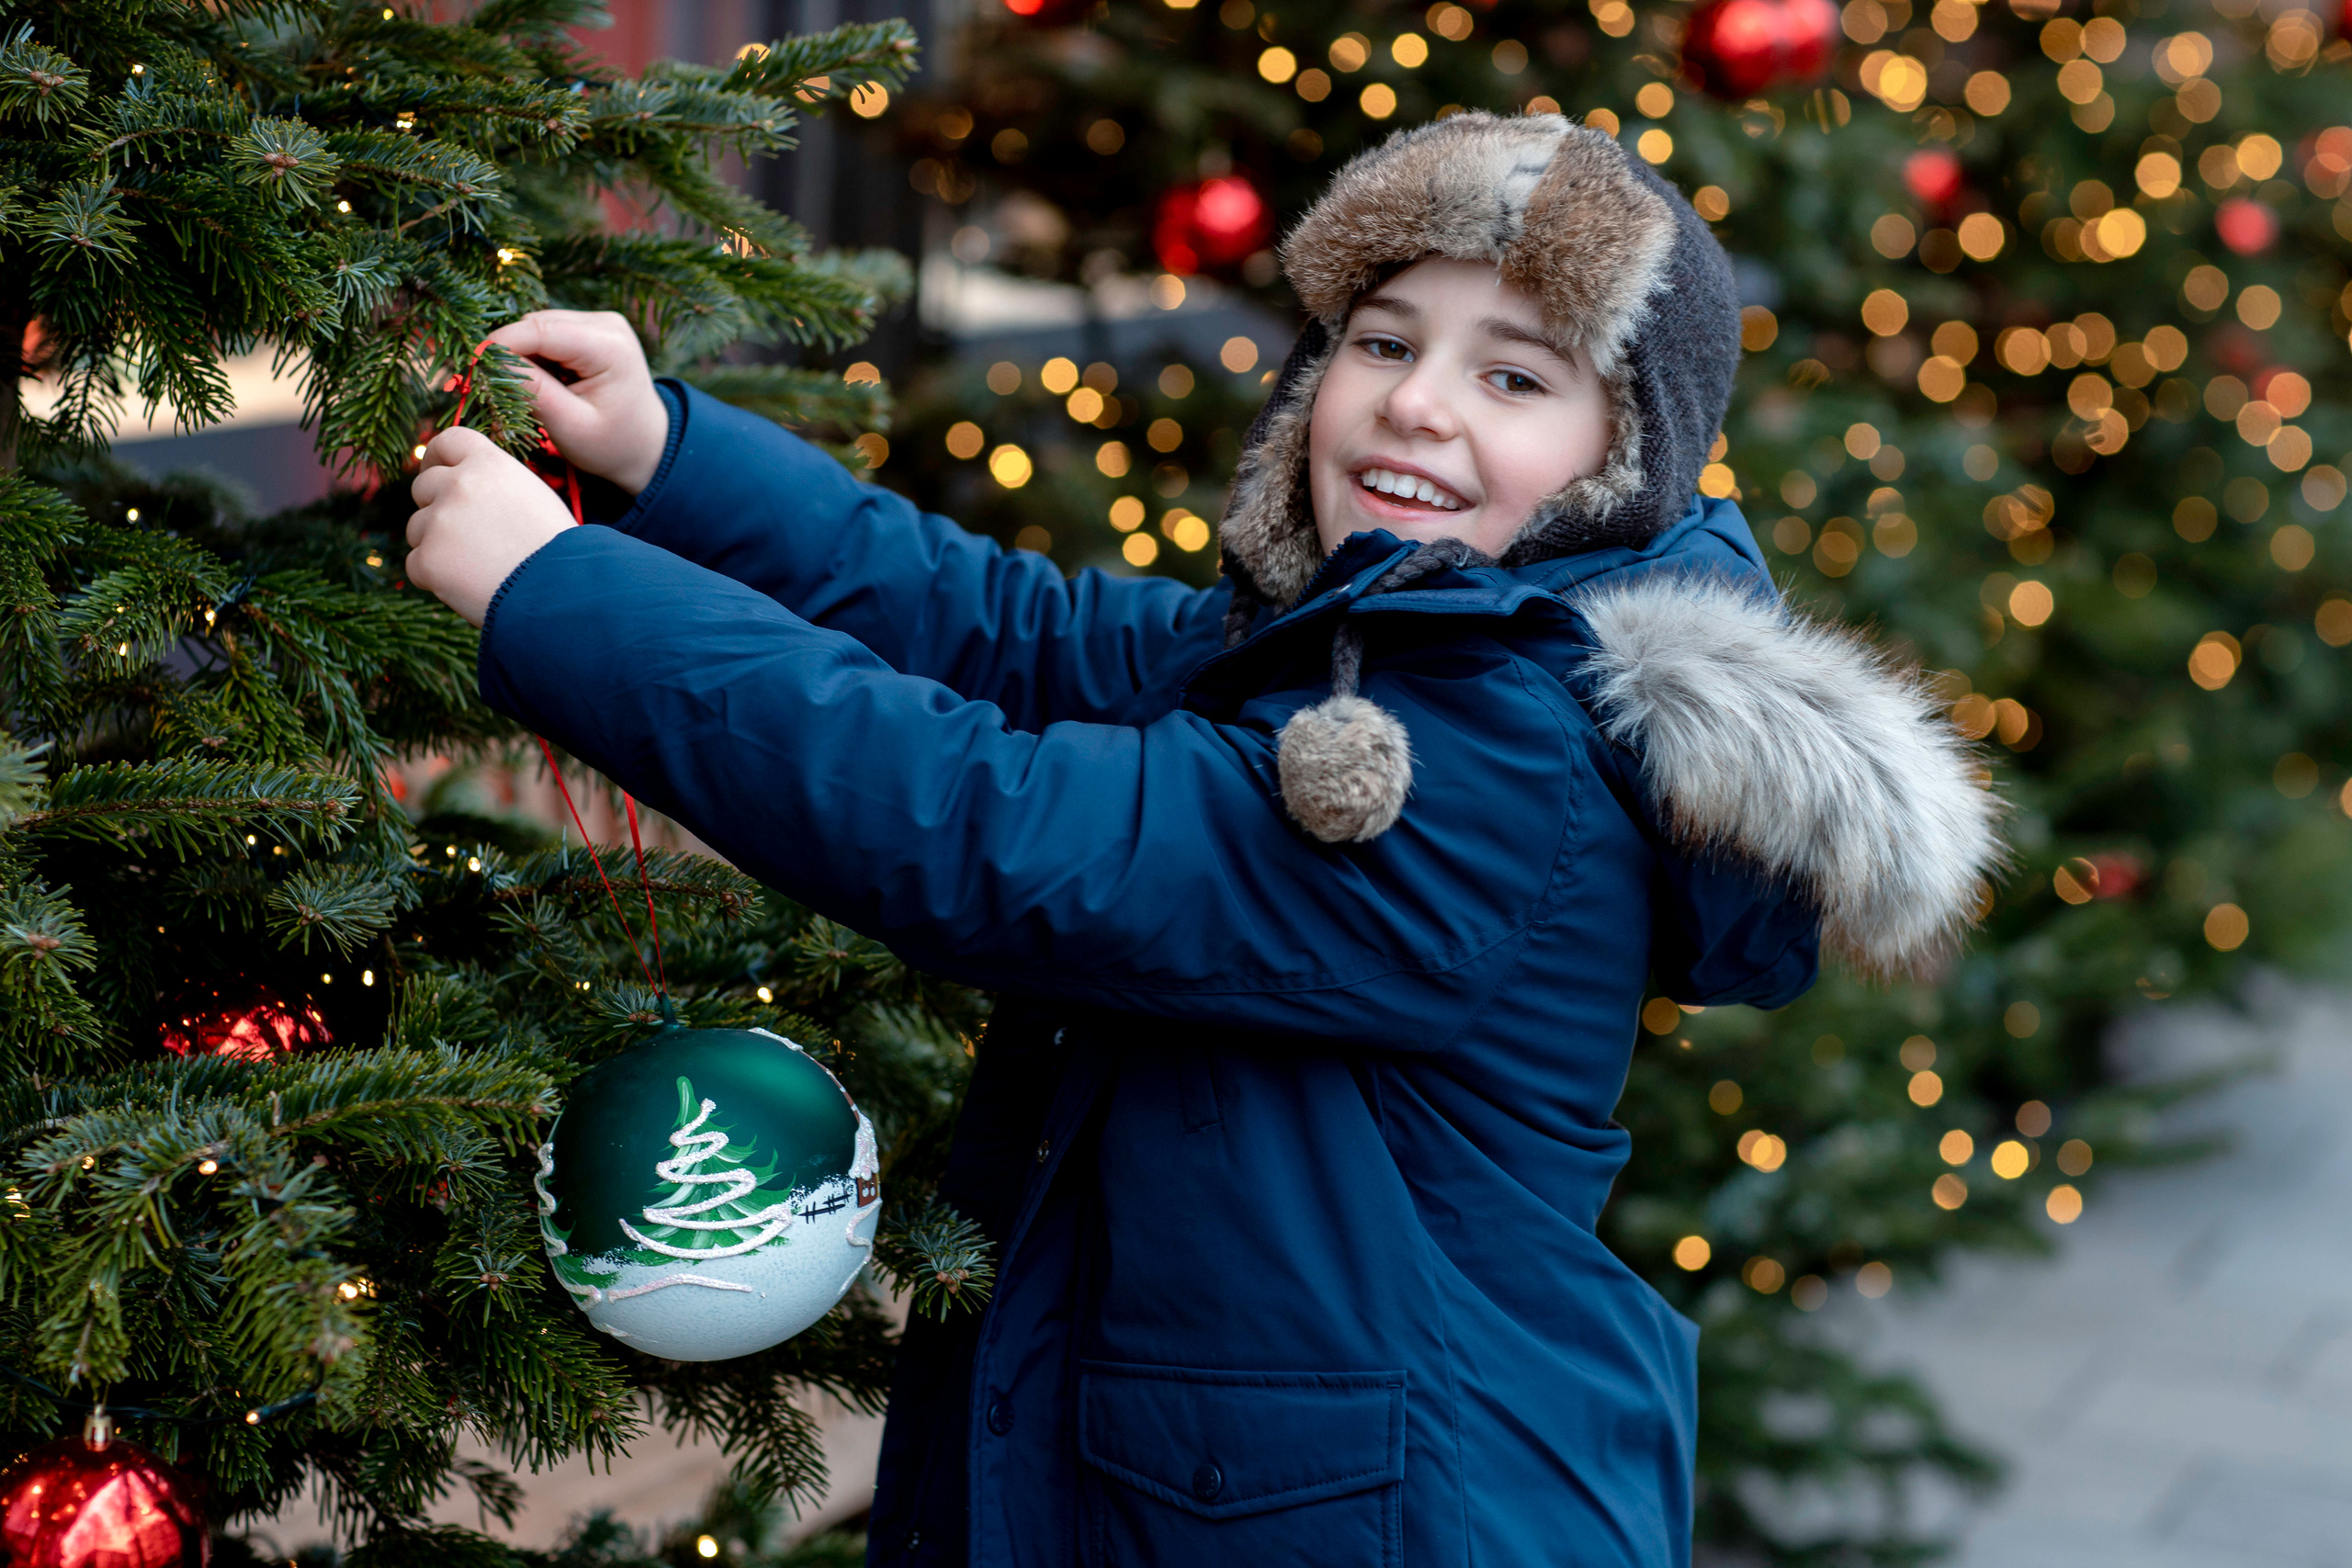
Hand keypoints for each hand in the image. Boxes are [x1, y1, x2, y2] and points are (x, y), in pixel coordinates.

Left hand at [406, 427, 574, 627]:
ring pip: (417, 528)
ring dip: (437, 545)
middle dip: (436, 508)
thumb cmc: (557, 550)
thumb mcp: (533, 497)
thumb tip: (461, 482)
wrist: (562, 595)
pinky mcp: (428, 560)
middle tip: (463, 535)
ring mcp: (439, 522)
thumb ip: (494, 483)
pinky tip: (469, 586)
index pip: (448, 440)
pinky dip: (436, 578)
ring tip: (477, 567)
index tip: (436, 471)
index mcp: (489, 464)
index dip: (437, 457)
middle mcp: (459, 485)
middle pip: (423, 487)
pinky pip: (417, 565)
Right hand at [484, 310, 668, 493]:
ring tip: (528, 393)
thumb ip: (533, 392)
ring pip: (537, 327)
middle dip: (510, 354)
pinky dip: (535, 357)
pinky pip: (547, 334)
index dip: (499, 344)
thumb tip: (490, 361)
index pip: (540, 330)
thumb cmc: (612, 445)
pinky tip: (542, 384)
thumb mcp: (570, 426)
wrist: (646, 446)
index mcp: (610, 346)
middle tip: (495, 390)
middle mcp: (606, 323)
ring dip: (522, 356)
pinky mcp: (589, 328)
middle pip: (536, 325)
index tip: (470, 367)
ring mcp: (599, 322)